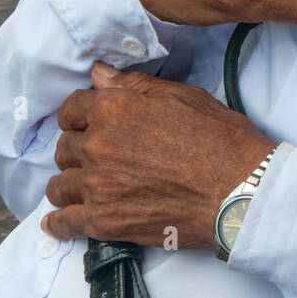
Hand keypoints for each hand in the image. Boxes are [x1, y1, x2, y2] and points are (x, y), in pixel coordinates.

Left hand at [41, 62, 272, 247]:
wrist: (239, 189)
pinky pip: (66, 223)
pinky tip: (57, 223)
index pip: (72, 108)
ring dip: (68, 183)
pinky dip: (59, 223)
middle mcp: (97, 144)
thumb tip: (98, 74)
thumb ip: (134, 85)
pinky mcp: (104, 222)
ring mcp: (98, 185)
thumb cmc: (219, 138)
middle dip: (77, 149)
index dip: (80, 116)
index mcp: (114, 108)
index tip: (87, 124)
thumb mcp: (182, 96)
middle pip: (64, 147)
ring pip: (60, 184)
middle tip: (96, 157)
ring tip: (80, 187)